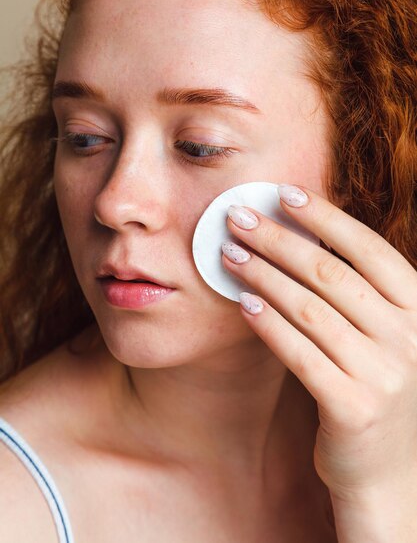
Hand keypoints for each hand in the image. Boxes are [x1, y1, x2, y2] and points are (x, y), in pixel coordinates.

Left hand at [221, 184, 416, 500]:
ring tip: (229, 255)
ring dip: (263, 276)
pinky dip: (268, 325)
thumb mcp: (386, 334)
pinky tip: (242, 304)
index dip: (325, 216)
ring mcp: (383, 373)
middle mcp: (408, 337)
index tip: (283, 194)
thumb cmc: (377, 387)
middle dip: (279, 240)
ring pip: (309, 309)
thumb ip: (357, 293)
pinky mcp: (352, 407)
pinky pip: (299, 353)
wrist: (391, 472)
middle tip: (238, 218)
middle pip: (331, 273)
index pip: (369, 248)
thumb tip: (300, 236)